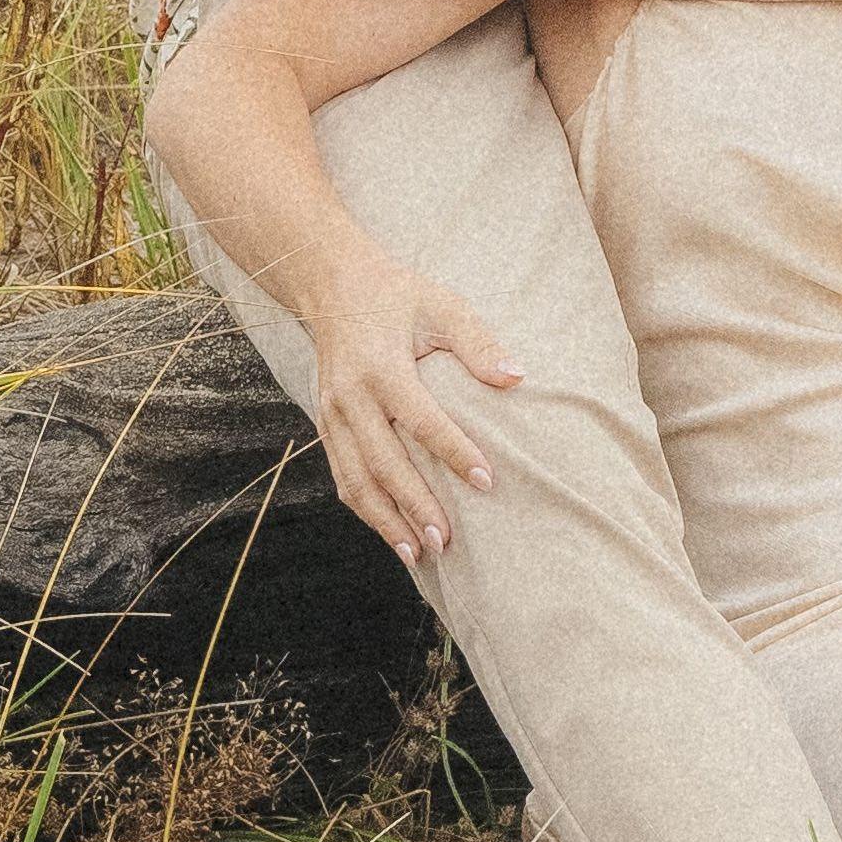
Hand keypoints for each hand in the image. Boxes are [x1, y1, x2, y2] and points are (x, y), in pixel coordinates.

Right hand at [262, 228, 524, 563]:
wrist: (333, 285)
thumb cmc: (399, 296)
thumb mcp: (442, 305)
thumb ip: (477, 342)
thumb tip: (516, 377)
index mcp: (381, 367)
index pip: (421, 419)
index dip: (454, 452)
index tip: (486, 482)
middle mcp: (350, 397)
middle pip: (383, 463)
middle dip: (415, 507)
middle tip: (447, 543)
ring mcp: (331, 414)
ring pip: (356, 480)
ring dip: (387, 522)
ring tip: (420, 555)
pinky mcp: (325, 424)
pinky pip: (343, 475)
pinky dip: (367, 509)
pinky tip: (393, 534)